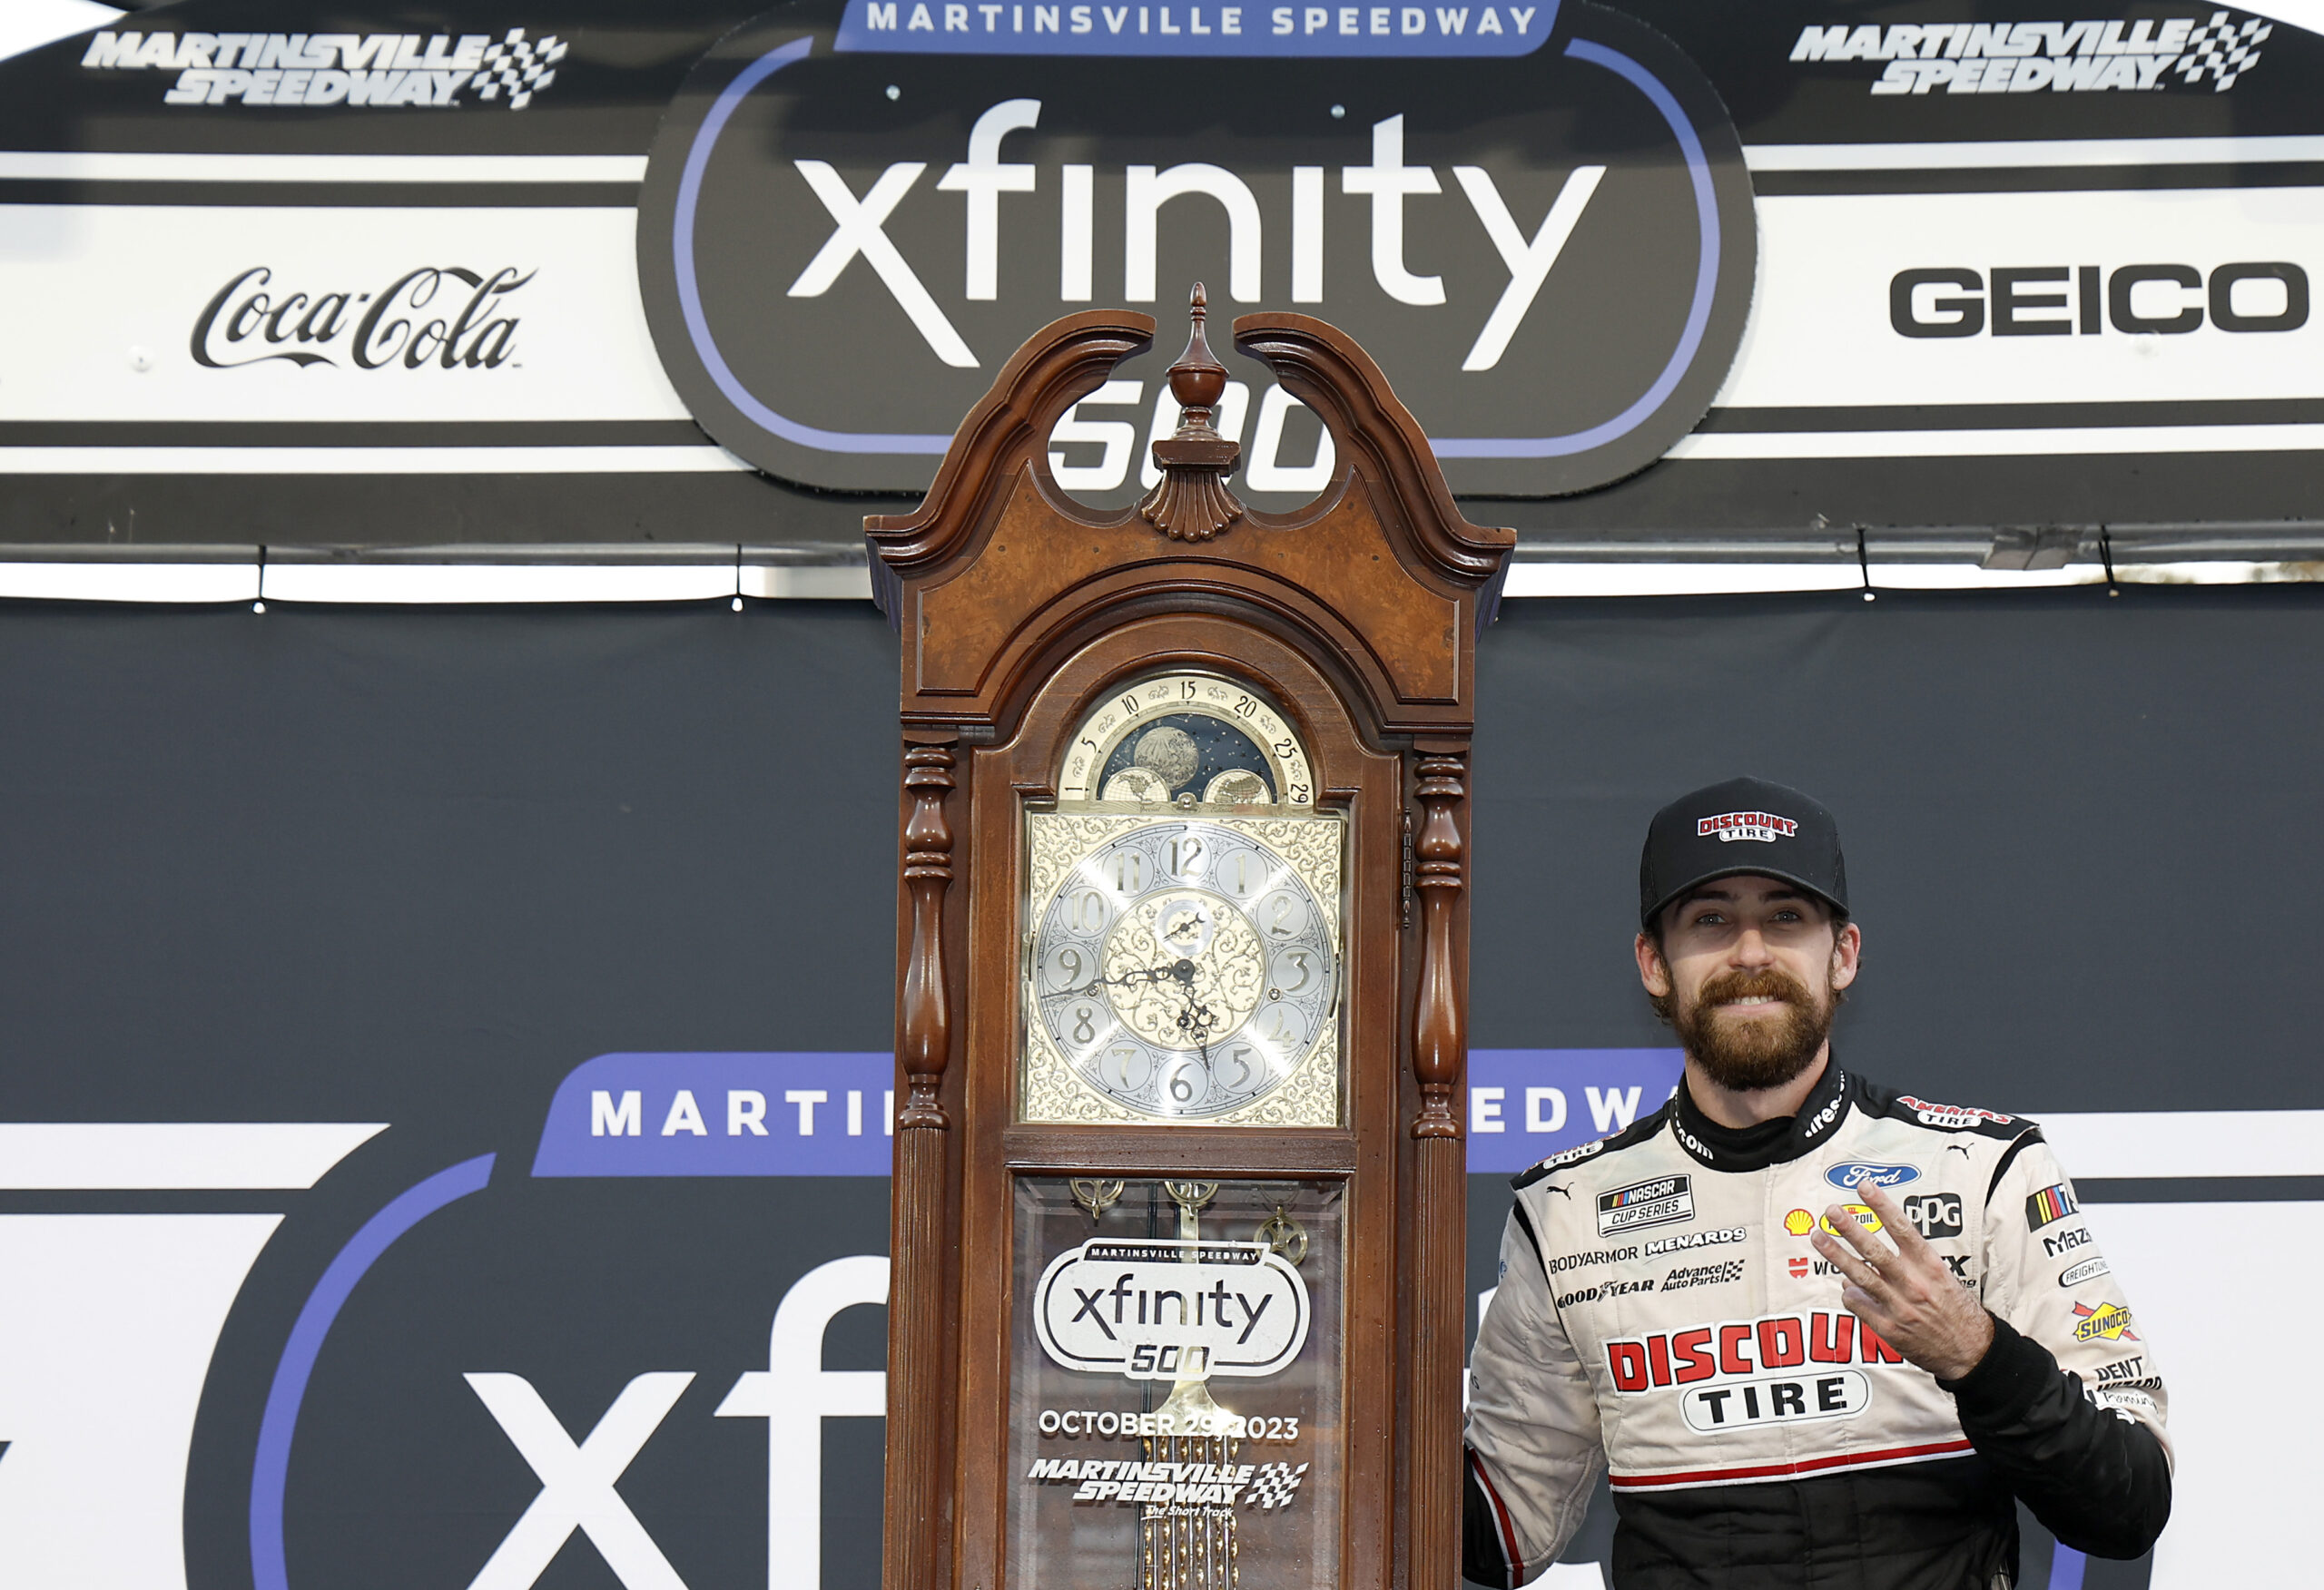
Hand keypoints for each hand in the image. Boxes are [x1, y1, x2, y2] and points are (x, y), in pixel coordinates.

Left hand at [1810, 1177, 1993, 1381]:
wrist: (1971, 1353)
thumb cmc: (1956, 1310)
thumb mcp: (1942, 1279)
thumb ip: (1910, 1264)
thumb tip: (1876, 1255)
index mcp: (1931, 1267)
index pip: (1903, 1229)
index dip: (1882, 1206)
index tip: (1865, 1186)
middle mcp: (1914, 1284)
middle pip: (1875, 1251)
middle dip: (1850, 1229)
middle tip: (1831, 1211)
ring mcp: (1899, 1307)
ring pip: (1860, 1276)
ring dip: (1836, 1255)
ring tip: (1817, 1237)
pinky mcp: (1889, 1329)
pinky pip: (1859, 1304)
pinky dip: (1849, 1293)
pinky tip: (1847, 1288)